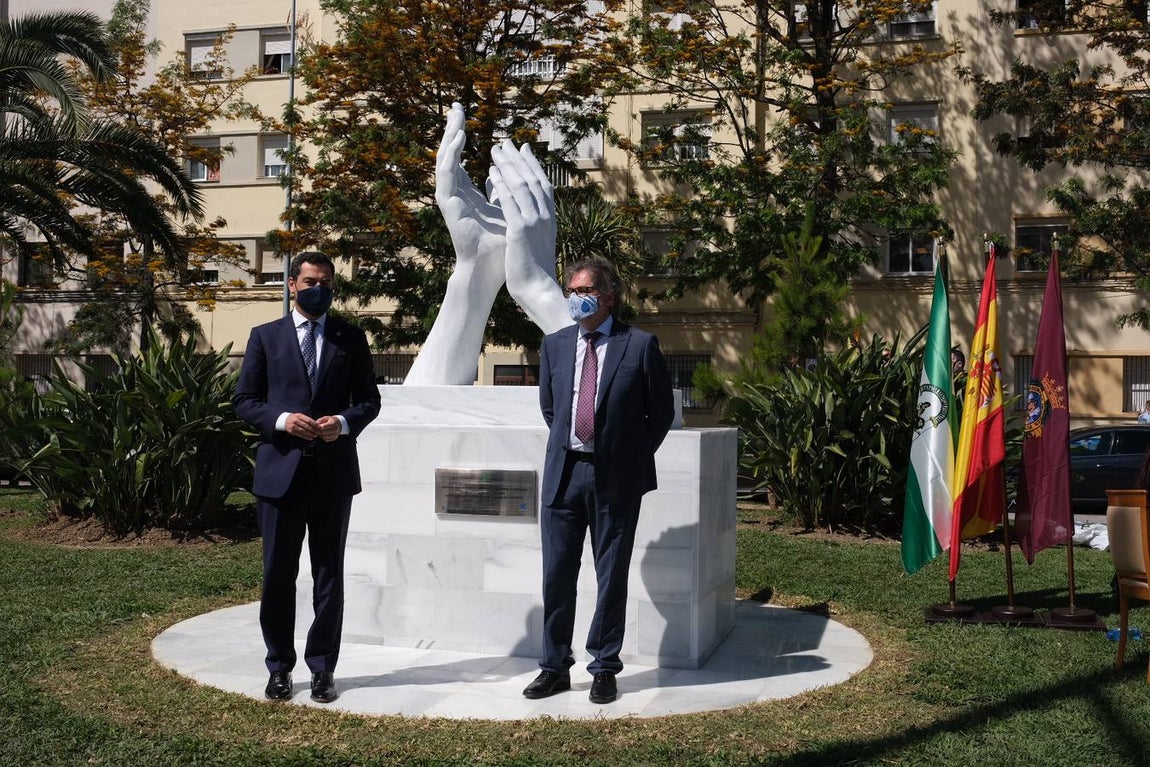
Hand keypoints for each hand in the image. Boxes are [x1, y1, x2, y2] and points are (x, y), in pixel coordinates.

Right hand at [285, 412, 321, 440]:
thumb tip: (316, 424)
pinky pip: (300, 435)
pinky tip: (310, 438)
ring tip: (315, 435)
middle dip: (313, 430)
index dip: (314, 424)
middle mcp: (296, 421)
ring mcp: (293, 426)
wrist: (284, 420)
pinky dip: (306, 437)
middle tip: (318, 432)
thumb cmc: (295, 418)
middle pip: (306, 426)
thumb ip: (307, 419)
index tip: (319, 427)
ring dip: (310, 434)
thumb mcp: (300, 416)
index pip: (308, 420)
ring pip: (304, 431)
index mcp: (299, 416)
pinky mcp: (292, 431)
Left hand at [315, 416, 341, 442]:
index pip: (324, 427)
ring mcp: (336, 434)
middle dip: (319, 431)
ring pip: (325, 437)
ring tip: (319, 432)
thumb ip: (320, 421)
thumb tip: (315, 425)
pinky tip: (323, 434)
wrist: (338, 424)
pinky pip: (326, 440)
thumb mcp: (325, 418)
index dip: (319, 427)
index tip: (316, 427)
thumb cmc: (330, 420)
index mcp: (334, 423)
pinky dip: (323, 438)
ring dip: (320, 435)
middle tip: (316, 430)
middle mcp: (336, 429)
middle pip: (324, 432)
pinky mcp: (334, 438)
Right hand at [434, 102, 505, 291]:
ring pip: (445, 160)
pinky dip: (452, 154)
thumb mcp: (503, 209)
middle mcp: (455, 194)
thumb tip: (499, 174)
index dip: (460, 136)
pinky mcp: (448, 204)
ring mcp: (449, 198)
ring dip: (451, 136)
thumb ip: (499, 191)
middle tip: (457, 106)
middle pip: (450, 155)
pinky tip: (459, 137)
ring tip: (457, 116)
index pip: (459, 158)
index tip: (464, 114)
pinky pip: (447, 174)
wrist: (490, 268)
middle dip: (453, 129)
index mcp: (466, 194)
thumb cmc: (498, 245)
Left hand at [489, 140, 569, 332]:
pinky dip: (502, 185)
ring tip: (495, 151)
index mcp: (549, 218)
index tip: (523, 151)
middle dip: (518, 160)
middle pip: (533, 179)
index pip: (543, 185)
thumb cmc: (533, 269)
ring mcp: (534, 222)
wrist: (538, 288)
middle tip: (506, 143)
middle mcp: (545, 216)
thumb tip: (518, 209)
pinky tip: (491, 173)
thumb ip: (526, 221)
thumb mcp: (532, 240)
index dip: (533, 166)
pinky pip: (510, 202)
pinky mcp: (521, 230)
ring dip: (508, 166)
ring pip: (522, 186)